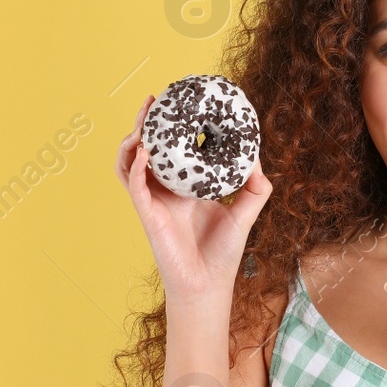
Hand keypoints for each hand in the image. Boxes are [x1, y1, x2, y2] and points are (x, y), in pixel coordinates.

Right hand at [115, 93, 271, 305]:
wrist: (209, 285)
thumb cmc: (223, 253)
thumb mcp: (246, 213)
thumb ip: (256, 187)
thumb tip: (257, 158)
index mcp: (183, 187)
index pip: (171, 151)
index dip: (170, 128)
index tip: (178, 103)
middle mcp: (164, 191)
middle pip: (145, 150)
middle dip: (145, 124)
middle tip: (153, 101)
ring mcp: (153, 202)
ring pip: (130, 164)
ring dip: (131, 141)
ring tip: (142, 122)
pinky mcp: (148, 215)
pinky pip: (134, 185)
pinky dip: (135, 166)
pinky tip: (143, 151)